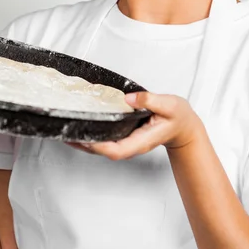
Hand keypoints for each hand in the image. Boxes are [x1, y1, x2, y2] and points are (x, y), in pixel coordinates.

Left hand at [65, 91, 204, 159]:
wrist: (184, 126)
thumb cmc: (178, 117)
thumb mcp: (168, 105)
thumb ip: (149, 100)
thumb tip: (128, 98)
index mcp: (141, 141)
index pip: (116, 150)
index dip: (98, 146)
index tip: (83, 138)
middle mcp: (132, 145)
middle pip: (103, 150)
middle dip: (83, 144)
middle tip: (64, 132)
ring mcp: (128, 142)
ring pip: (102, 146)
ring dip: (84, 140)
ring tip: (66, 129)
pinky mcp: (125, 136)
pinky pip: (106, 139)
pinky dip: (92, 133)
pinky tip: (82, 125)